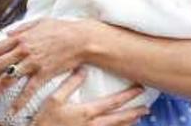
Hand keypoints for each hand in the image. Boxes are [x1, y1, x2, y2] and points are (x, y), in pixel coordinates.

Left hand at [0, 19, 88, 111]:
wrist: (81, 38)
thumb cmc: (63, 28)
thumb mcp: (41, 21)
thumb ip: (23, 27)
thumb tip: (7, 33)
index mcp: (21, 38)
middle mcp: (23, 50)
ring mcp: (33, 63)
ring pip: (7, 79)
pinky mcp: (44, 73)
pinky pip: (28, 90)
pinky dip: (19, 102)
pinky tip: (11, 111)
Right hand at [31, 68, 147, 125]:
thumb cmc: (43, 122)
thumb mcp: (53, 100)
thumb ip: (70, 84)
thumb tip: (83, 70)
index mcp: (87, 112)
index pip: (114, 102)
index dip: (128, 95)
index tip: (140, 89)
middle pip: (120, 119)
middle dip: (134, 113)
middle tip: (146, 108)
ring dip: (127, 124)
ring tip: (137, 119)